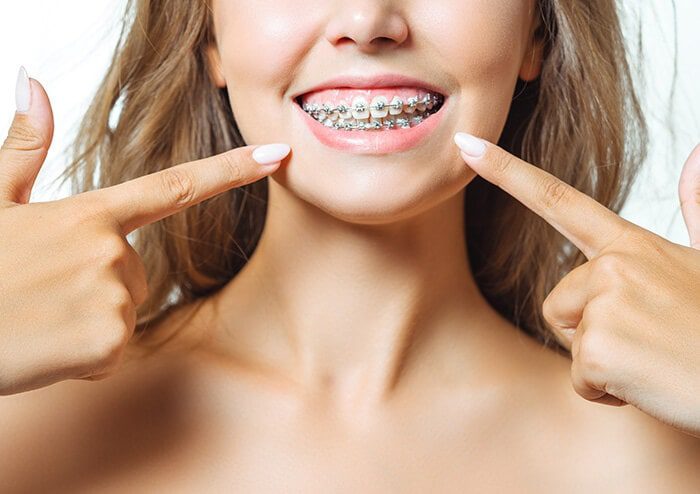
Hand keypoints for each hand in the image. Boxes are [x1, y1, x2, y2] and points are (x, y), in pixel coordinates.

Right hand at [0, 71, 290, 394]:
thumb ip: (24, 148)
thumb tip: (34, 82)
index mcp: (89, 214)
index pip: (177, 186)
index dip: (234, 169)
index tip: (278, 155)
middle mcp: (109, 250)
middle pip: (137, 275)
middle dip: (98, 290)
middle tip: (42, 297)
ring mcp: (111, 295)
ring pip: (125, 315)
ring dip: (88, 325)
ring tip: (39, 320)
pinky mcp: (108, 341)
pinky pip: (113, 352)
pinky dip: (84, 358)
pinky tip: (46, 348)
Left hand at [455, 132, 699, 437]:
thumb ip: (694, 211)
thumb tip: (695, 155)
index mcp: (633, 244)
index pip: (557, 199)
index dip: (506, 172)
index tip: (466, 145)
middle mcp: (613, 265)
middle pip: (557, 302)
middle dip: (591, 332)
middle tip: (649, 340)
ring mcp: (605, 304)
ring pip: (568, 338)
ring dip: (601, 361)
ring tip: (651, 358)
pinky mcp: (598, 349)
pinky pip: (580, 379)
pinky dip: (608, 392)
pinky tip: (648, 383)